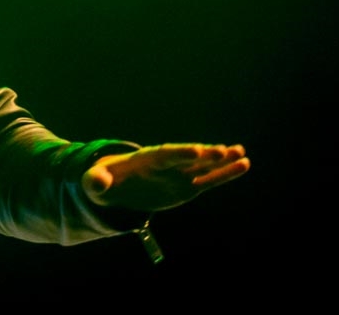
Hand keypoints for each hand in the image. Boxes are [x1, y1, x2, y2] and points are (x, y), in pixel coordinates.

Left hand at [81, 143, 250, 212]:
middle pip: (186, 158)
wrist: (115, 188)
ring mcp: (178, 174)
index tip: (196, 151)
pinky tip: (243, 165)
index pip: (164, 155)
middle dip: (204, 155)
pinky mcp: (187, 185)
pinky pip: (209, 179)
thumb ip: (96, 181)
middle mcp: (165, 164)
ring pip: (202, 165)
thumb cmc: (104, 182)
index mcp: (144, 160)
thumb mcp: (95, 183)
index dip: (179, 153)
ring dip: (221, 161)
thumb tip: (95, 180)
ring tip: (241, 153)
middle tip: (225, 150)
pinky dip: (225, 173)